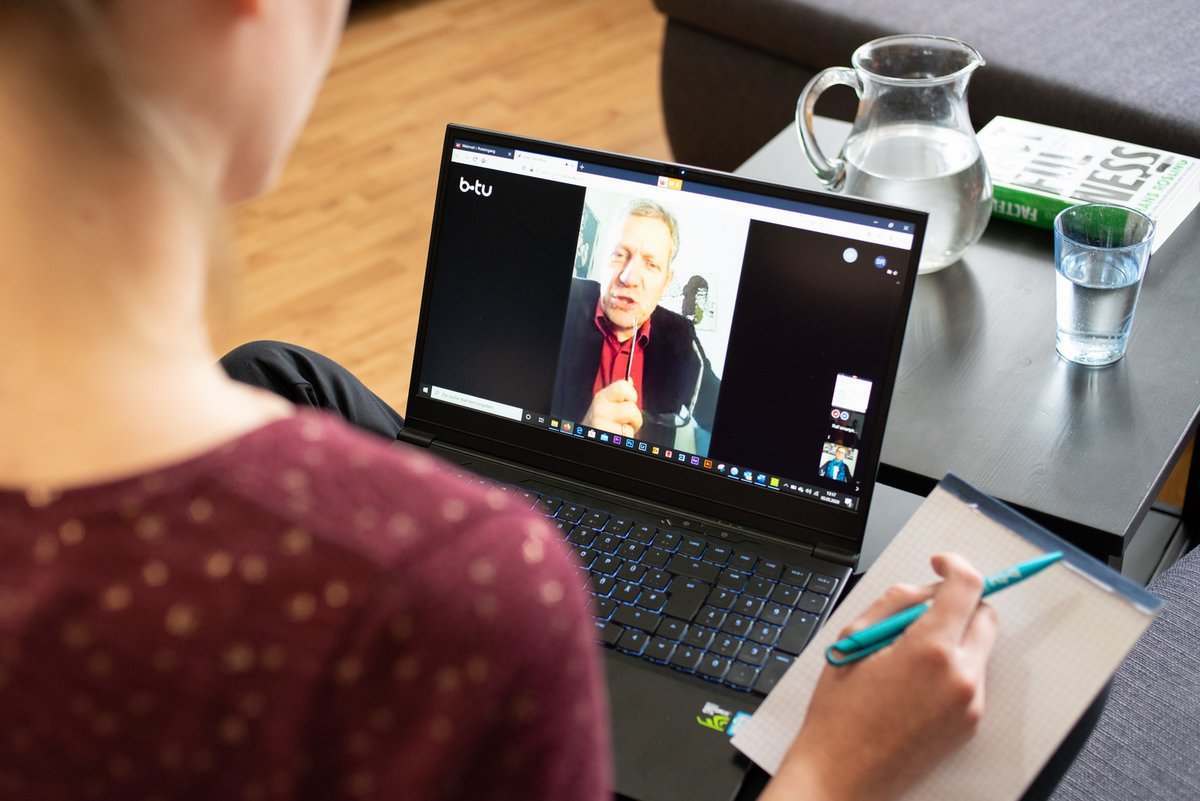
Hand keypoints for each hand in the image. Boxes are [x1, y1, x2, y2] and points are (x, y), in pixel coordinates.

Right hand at [581, 379, 641, 437]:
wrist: (588, 440)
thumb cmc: (599, 426)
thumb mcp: (606, 406)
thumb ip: (618, 395)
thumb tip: (630, 380)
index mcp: (600, 398)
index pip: (623, 386)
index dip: (631, 395)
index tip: (626, 404)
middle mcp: (599, 410)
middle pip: (632, 408)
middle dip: (634, 417)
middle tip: (623, 423)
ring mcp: (601, 425)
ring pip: (632, 423)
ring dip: (630, 429)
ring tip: (618, 432)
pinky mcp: (608, 437)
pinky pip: (628, 436)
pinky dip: (627, 439)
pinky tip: (616, 438)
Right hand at [761, 553, 997, 800]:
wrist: (841, 776)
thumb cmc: (839, 715)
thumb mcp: (853, 642)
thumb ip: (892, 605)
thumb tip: (921, 589)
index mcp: (929, 650)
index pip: (966, 587)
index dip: (954, 565)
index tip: (940, 562)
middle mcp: (960, 677)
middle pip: (985, 615)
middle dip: (958, 604)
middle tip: (921, 612)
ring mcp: (970, 704)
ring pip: (978, 647)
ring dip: (953, 637)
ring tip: (905, 655)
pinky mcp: (970, 725)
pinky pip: (971, 678)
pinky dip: (950, 667)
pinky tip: (912, 682)